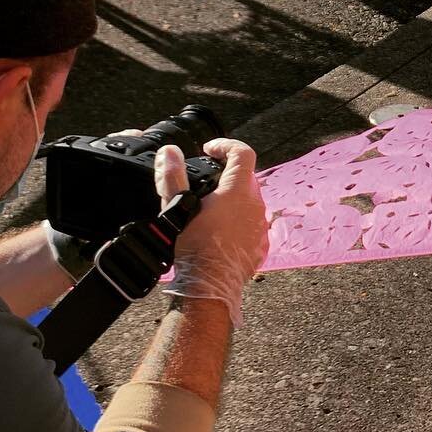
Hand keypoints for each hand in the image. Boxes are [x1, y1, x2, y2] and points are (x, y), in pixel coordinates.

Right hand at [155, 139, 267, 323]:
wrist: (210, 285)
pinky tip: (221, 233)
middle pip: (246, 177)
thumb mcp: (178, 208)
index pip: (242, 153)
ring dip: (233, 200)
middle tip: (205, 181)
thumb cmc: (195, 248)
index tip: (209, 150)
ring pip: (250, 202)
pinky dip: (239, 222)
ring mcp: (261, 226)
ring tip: (210, 210)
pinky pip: (253, 225)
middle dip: (227, 174)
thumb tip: (169, 153)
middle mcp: (255, 205)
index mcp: (238, 190)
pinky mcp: (261, 245)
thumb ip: (173, 176)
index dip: (225, 145)